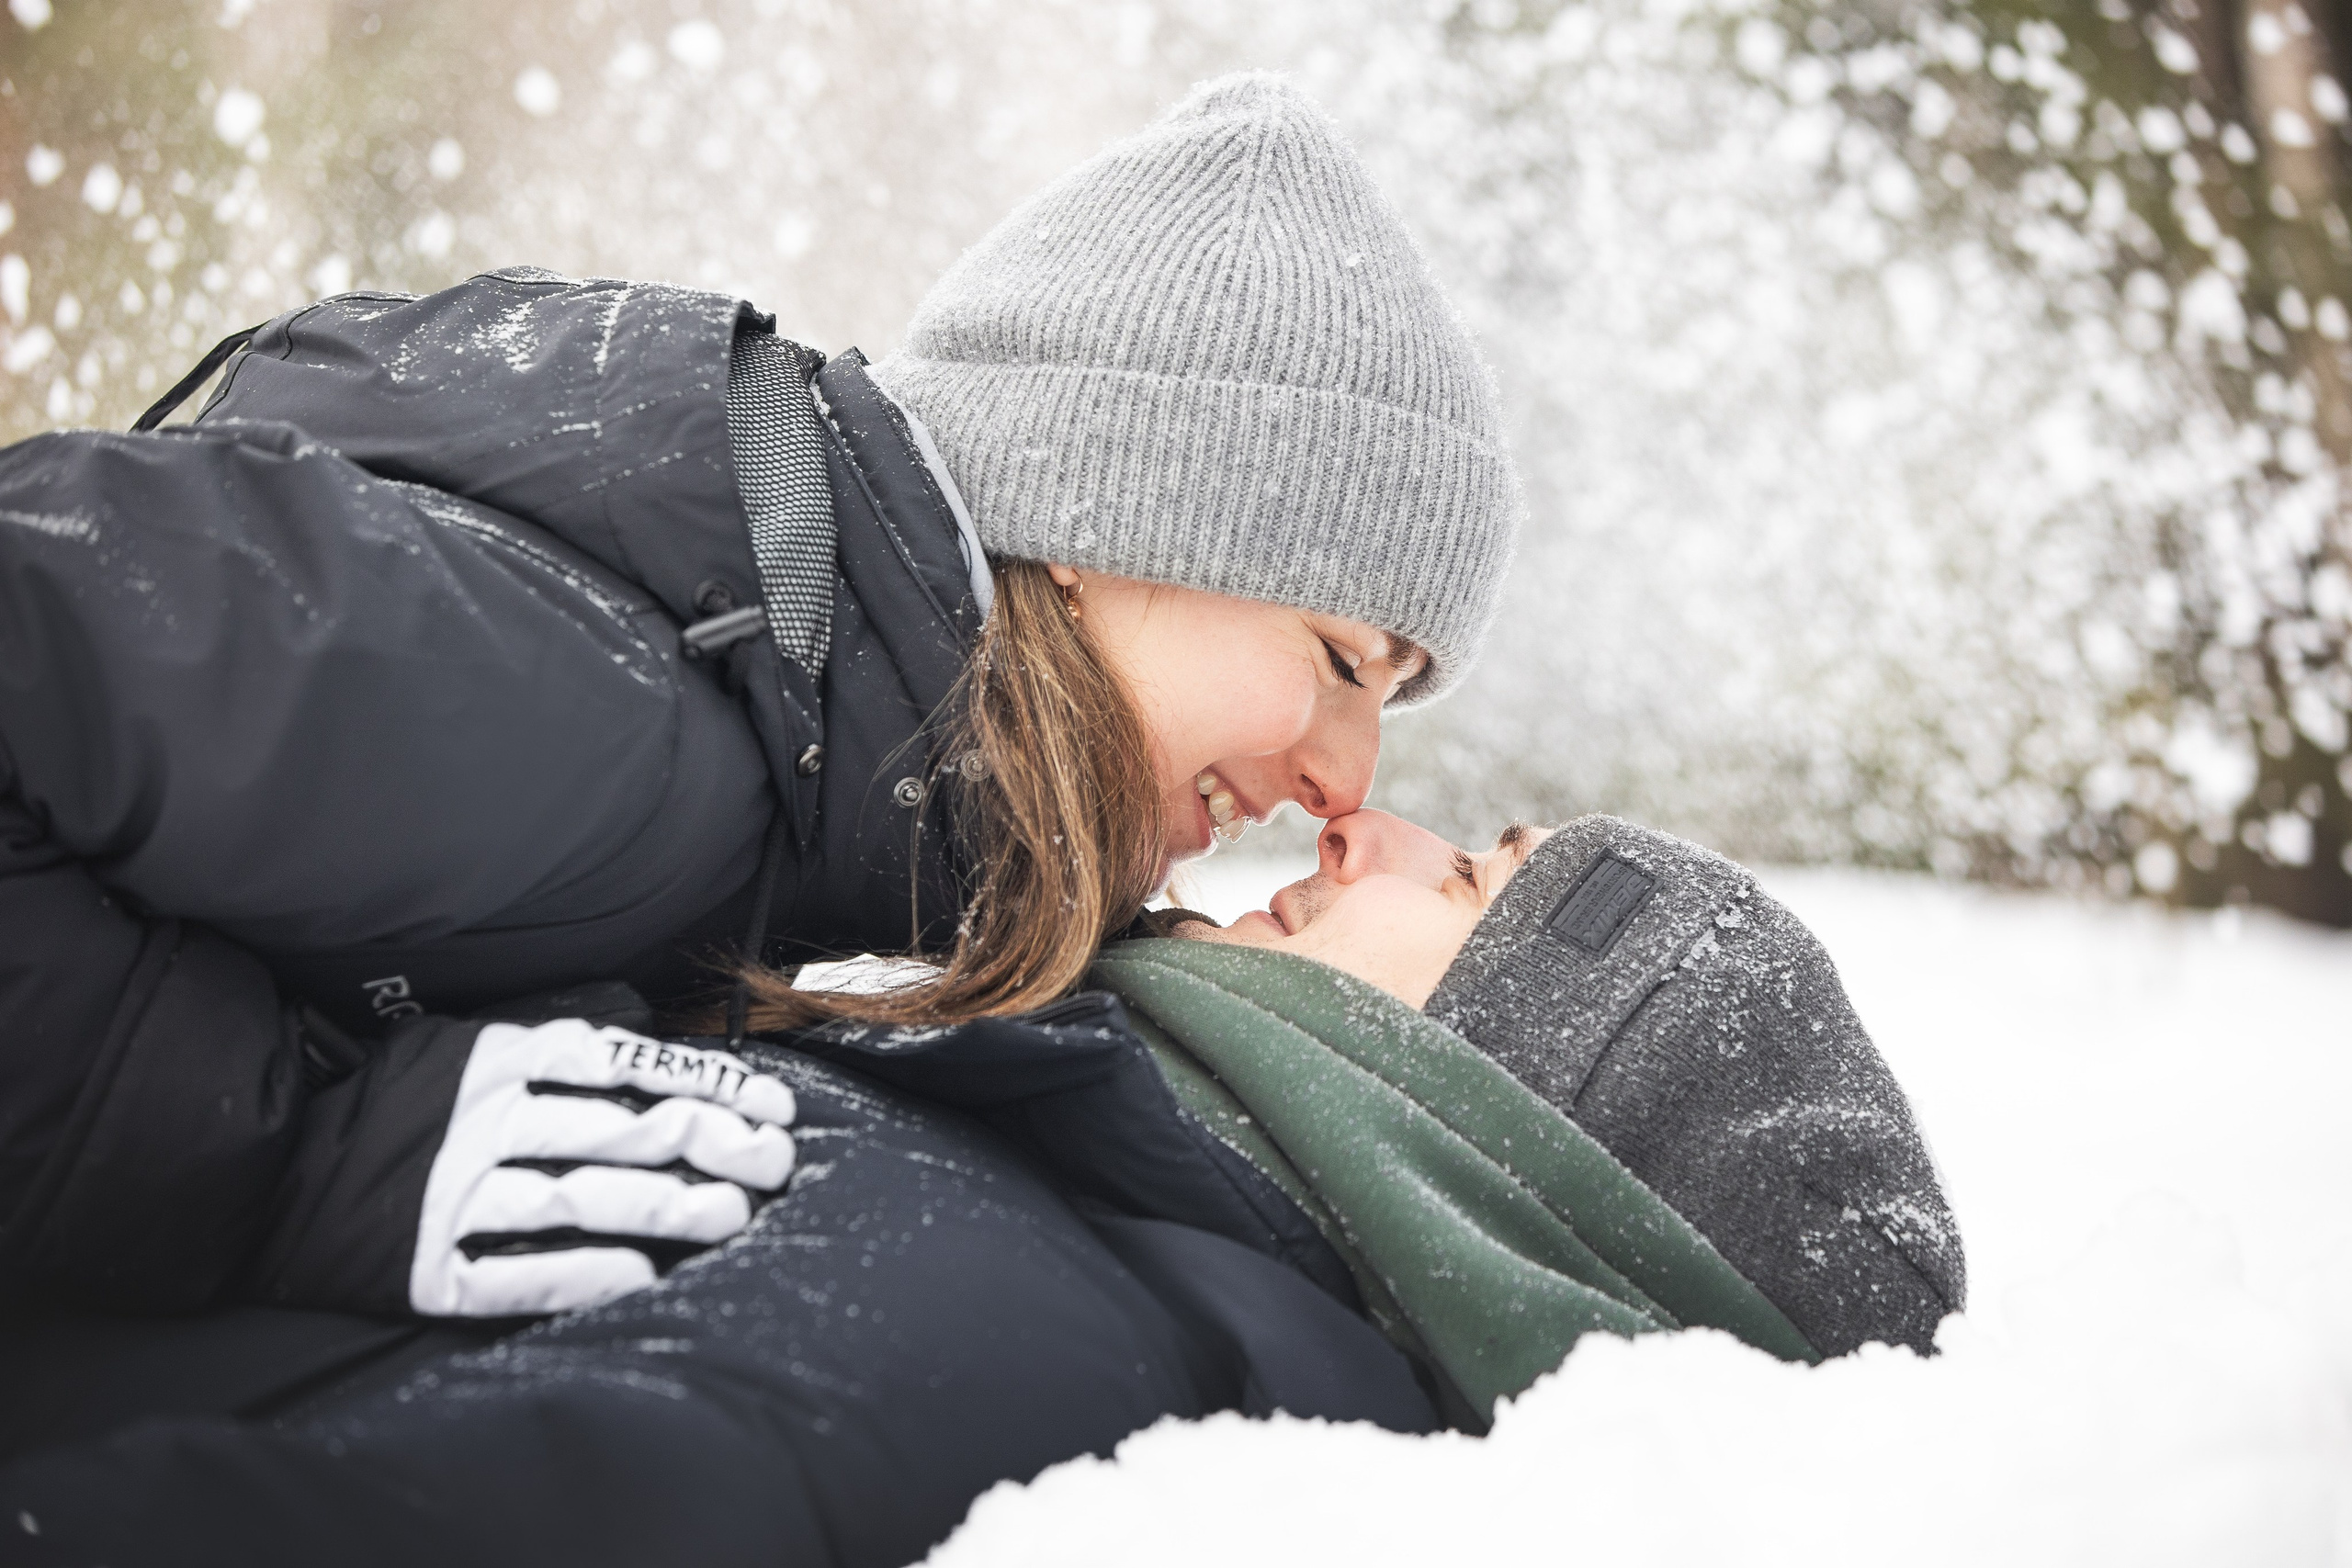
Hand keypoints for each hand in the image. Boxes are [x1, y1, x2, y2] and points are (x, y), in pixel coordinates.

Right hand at [410, 1018, 796, 1316]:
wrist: (270, 1175)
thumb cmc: (390, 1108)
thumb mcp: (463, 1046)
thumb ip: (549, 1050)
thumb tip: (656, 1052)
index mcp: (500, 1059)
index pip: (628, 1063)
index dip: (710, 1084)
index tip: (772, 1107)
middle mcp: (483, 1121)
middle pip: (623, 1130)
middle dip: (714, 1145)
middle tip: (776, 1164)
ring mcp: (453, 1196)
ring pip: (584, 1199)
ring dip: (668, 1208)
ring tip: (732, 1216)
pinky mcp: (428, 1266)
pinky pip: (524, 1273)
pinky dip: (590, 1272)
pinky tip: (646, 1276)